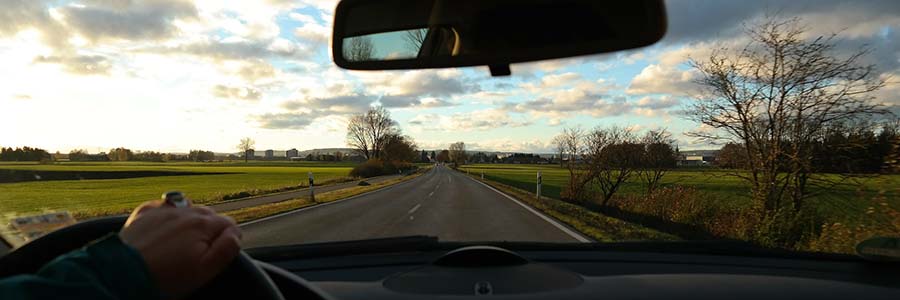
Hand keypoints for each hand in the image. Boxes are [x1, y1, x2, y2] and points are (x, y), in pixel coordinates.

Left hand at [119, 200, 241, 298]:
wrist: (122, 274)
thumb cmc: (166, 277)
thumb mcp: (204, 270)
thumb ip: (226, 249)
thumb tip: (236, 233)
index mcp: (203, 224)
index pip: (230, 224)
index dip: (228, 240)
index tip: (218, 255)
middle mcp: (185, 211)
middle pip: (210, 215)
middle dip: (210, 231)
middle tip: (199, 254)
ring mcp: (164, 210)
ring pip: (189, 209)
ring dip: (190, 222)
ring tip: (182, 243)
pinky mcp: (145, 213)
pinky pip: (163, 206)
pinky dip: (168, 215)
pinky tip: (165, 229)